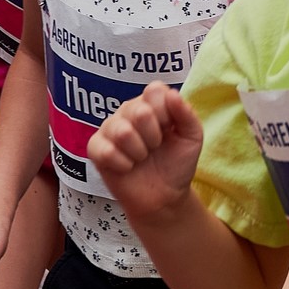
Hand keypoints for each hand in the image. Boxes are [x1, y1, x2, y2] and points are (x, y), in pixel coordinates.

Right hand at [91, 81, 205, 222]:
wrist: (164, 197)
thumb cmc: (177, 164)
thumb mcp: (192, 137)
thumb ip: (187, 113)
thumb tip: (172, 94)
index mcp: (151, 103)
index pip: (154, 90)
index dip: (166, 113)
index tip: (170, 129)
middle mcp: (129, 110)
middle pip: (139, 111)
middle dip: (154, 136)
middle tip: (155, 147)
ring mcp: (110, 128)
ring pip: (122, 132)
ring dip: (139, 152)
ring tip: (142, 157)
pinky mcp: (95, 148)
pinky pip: (105, 151)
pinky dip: (123, 164)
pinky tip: (128, 167)